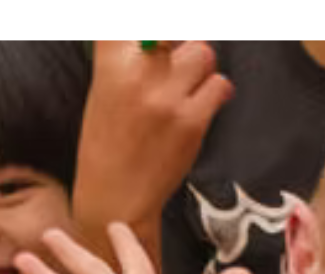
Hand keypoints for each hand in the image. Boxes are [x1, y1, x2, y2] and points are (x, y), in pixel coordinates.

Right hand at [72, 41, 232, 239]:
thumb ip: (129, 55)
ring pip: (203, 54)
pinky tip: (196, 111)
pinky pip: (219, 85)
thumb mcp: (105, 91)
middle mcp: (138, 76)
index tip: (160, 40)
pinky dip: (213, 95)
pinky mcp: (191, 121)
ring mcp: (166, 99)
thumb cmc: (108, 146)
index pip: (139, 19)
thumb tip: (165, 34)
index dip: (155, 29)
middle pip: (178, 31)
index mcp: (110, 65)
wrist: (113, 202)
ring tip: (183, 94)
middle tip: (172, 70)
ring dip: (199, 70)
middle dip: (180, 48)